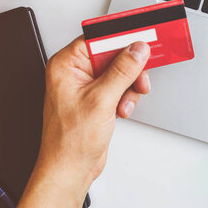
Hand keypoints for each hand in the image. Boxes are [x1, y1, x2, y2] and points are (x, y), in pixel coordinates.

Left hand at [35, 37, 150, 194]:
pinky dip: (125, 97)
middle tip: (140, 78)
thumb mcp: (101, 100)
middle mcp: (74, 73)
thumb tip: (137, 49)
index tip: (141, 37)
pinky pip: (118, 87)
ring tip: (124, 103)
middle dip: (129, 69)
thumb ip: (122, 71)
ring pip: (119, 72)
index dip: (121, 38)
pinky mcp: (97, 99)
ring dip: (128, 87)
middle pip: (112, 55)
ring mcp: (86, 87)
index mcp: (66, 65)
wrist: (70, 169)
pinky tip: (121, 110)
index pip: (97, 39)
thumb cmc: (69, 141)